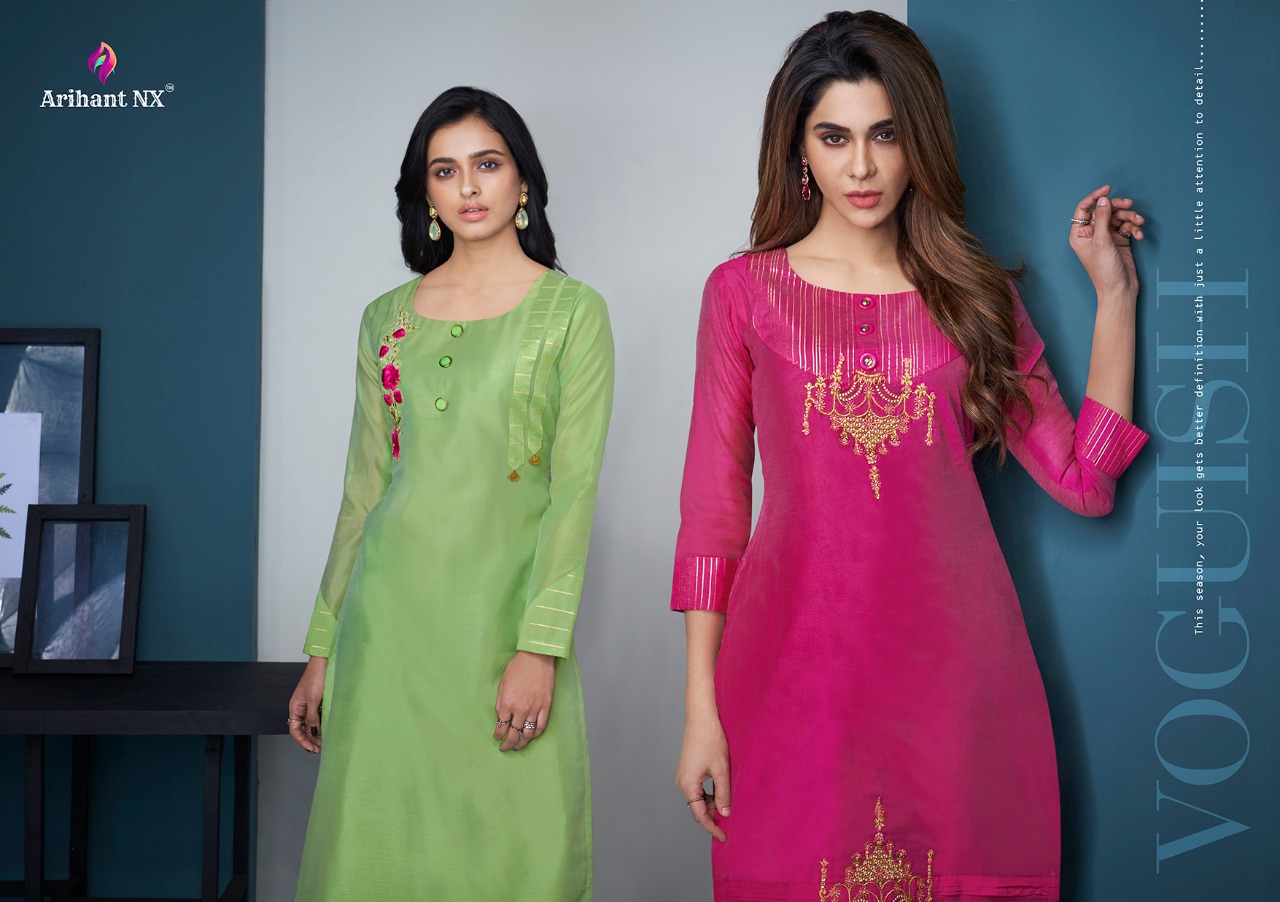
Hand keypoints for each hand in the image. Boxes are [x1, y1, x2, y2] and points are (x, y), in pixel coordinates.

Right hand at [288, 656, 326, 753]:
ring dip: (314, 735)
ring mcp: (308, 706)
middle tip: (318, 749)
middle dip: (308, 740)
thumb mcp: (314, 700)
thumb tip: (314, 733)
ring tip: (322, 744)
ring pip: (309, 725)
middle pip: (301, 729)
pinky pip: (316, 718)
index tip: (312, 748)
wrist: (324, 663)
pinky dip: (319, 726)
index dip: (302, 741)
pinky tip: (326, 732)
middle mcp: (300, 708)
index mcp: (295, 708)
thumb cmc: (316, 679)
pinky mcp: (317, 703)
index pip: (295, 730)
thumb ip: (313, 717)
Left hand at [493, 651, 554, 751]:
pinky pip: (541, 726)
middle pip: (514, 734)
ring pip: (527, 733)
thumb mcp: (502, 684)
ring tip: (518, 746)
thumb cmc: (518, 668)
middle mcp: (520, 709)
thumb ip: (500, 703)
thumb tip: (500, 716)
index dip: (498, 735)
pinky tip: (531, 736)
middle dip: (508, 744)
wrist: (536, 657)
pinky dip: (535, 734)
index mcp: (507, 703)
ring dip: (521, 743)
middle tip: (505, 748)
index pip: (501, 726)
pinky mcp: (546, 706)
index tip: (497, 738)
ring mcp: (534, 709)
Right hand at [676, 710, 730, 841]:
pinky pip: (698, 789)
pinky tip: (721, 792)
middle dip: (713, 816)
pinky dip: (709, 794)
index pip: (699, 814)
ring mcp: (684, 775)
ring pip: (698, 798)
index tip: (723, 836)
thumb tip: (725, 813)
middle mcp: (682, 782)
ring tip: (729, 806)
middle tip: (730, 823)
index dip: (712, 827)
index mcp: (688, 784)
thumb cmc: (711, 740)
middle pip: (697, 808)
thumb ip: (723, 793)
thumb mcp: (721, 769)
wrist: (701, 718)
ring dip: (712, 804)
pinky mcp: (688, 769)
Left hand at [1069, 185, 1143, 300]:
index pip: (1084, 208)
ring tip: (1139, 223)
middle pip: (1104, 210)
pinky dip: (1134, 228)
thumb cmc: (1104, 270)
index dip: (1095, 197)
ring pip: (1118, 217)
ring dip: (1130, 217)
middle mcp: (1092, 233)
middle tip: (1129, 204)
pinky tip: (1138, 234)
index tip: (1108, 189)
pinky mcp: (1119, 240)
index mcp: (1080, 234)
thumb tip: (1103, 200)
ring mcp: (1106, 236)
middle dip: (1118, 206)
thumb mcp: (1102, 241)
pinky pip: (1126, 226)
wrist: (1119, 289)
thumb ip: (1102, 219)